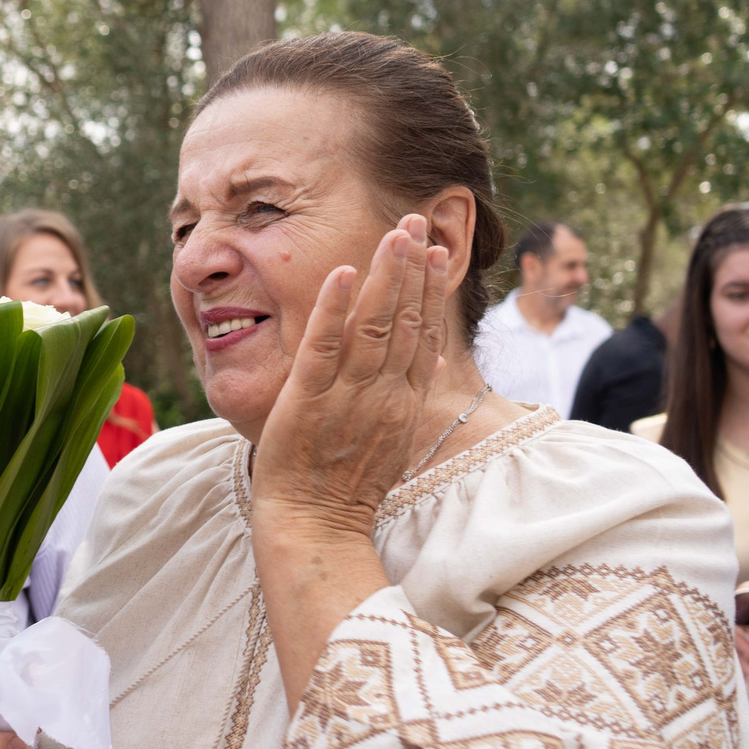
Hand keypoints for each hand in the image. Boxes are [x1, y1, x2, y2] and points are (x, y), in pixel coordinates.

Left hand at [252, 215, 454, 543]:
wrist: (315, 529)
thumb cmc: (347, 488)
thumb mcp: (394, 440)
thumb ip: (411, 395)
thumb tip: (438, 358)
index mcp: (404, 403)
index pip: (426, 335)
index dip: (431, 290)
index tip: (437, 251)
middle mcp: (384, 395)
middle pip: (407, 321)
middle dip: (413, 267)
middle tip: (419, 220)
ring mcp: (347, 396)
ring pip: (374, 326)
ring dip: (385, 276)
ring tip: (394, 233)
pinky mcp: (309, 400)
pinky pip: (323, 347)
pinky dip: (333, 308)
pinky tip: (341, 272)